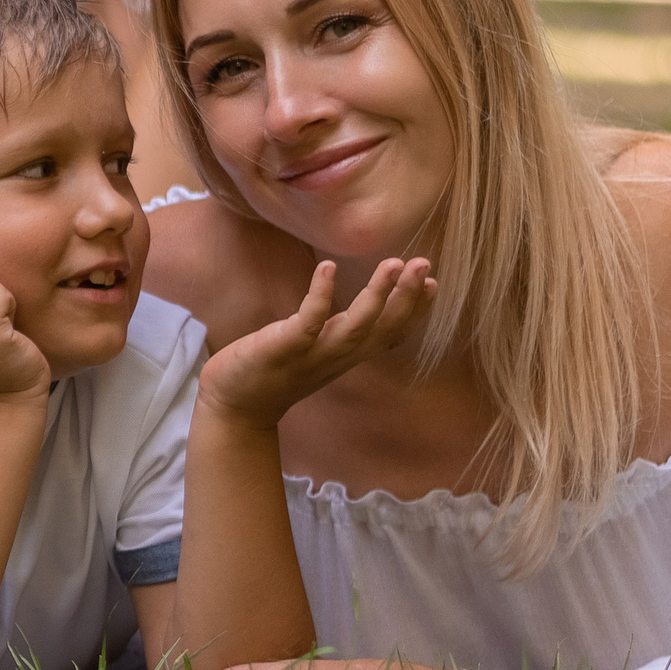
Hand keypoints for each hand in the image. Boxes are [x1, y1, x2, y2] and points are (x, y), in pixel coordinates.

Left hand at [198, 257, 434, 427]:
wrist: (236, 406)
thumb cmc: (274, 370)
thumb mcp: (317, 351)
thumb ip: (340, 333)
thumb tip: (361, 309)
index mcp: (347, 354)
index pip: (391, 333)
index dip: (415, 310)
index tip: (434, 282)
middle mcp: (338, 356)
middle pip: (383, 327)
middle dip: (407, 297)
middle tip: (424, 264)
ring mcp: (313, 354)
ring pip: (356, 325)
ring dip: (377, 295)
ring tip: (393, 263)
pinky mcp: (285, 348)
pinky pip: (309, 322)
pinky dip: (321, 295)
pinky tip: (328, 268)